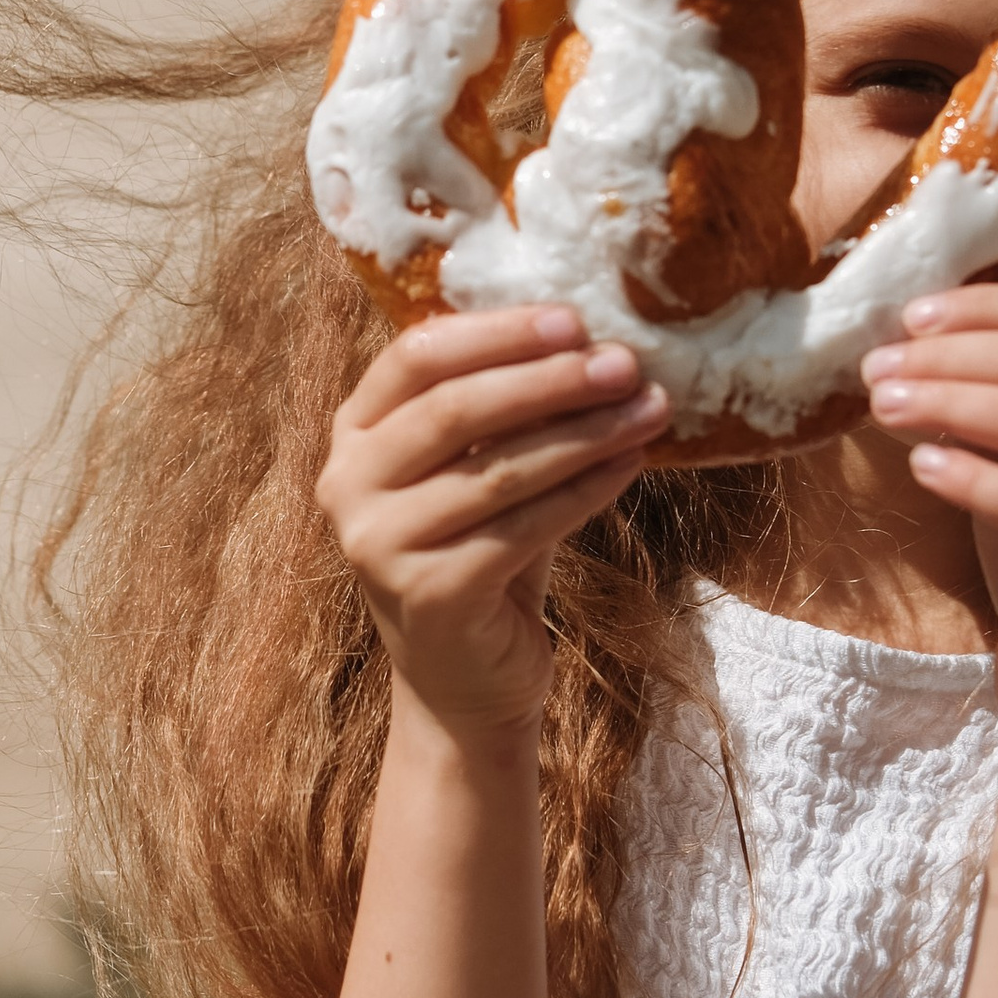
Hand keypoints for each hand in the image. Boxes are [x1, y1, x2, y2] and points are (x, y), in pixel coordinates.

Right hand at [317, 307, 669, 749]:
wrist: (465, 680)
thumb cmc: (480, 552)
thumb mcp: (477, 469)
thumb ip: (505, 410)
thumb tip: (593, 338)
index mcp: (355, 432)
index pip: (416, 356)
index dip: (497, 332)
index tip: (574, 317)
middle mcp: (348, 484)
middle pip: (453, 408)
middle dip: (549, 378)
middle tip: (623, 361)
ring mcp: (379, 543)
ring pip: (496, 469)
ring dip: (583, 433)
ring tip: (649, 408)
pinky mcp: (428, 594)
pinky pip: (522, 528)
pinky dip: (584, 492)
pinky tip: (631, 466)